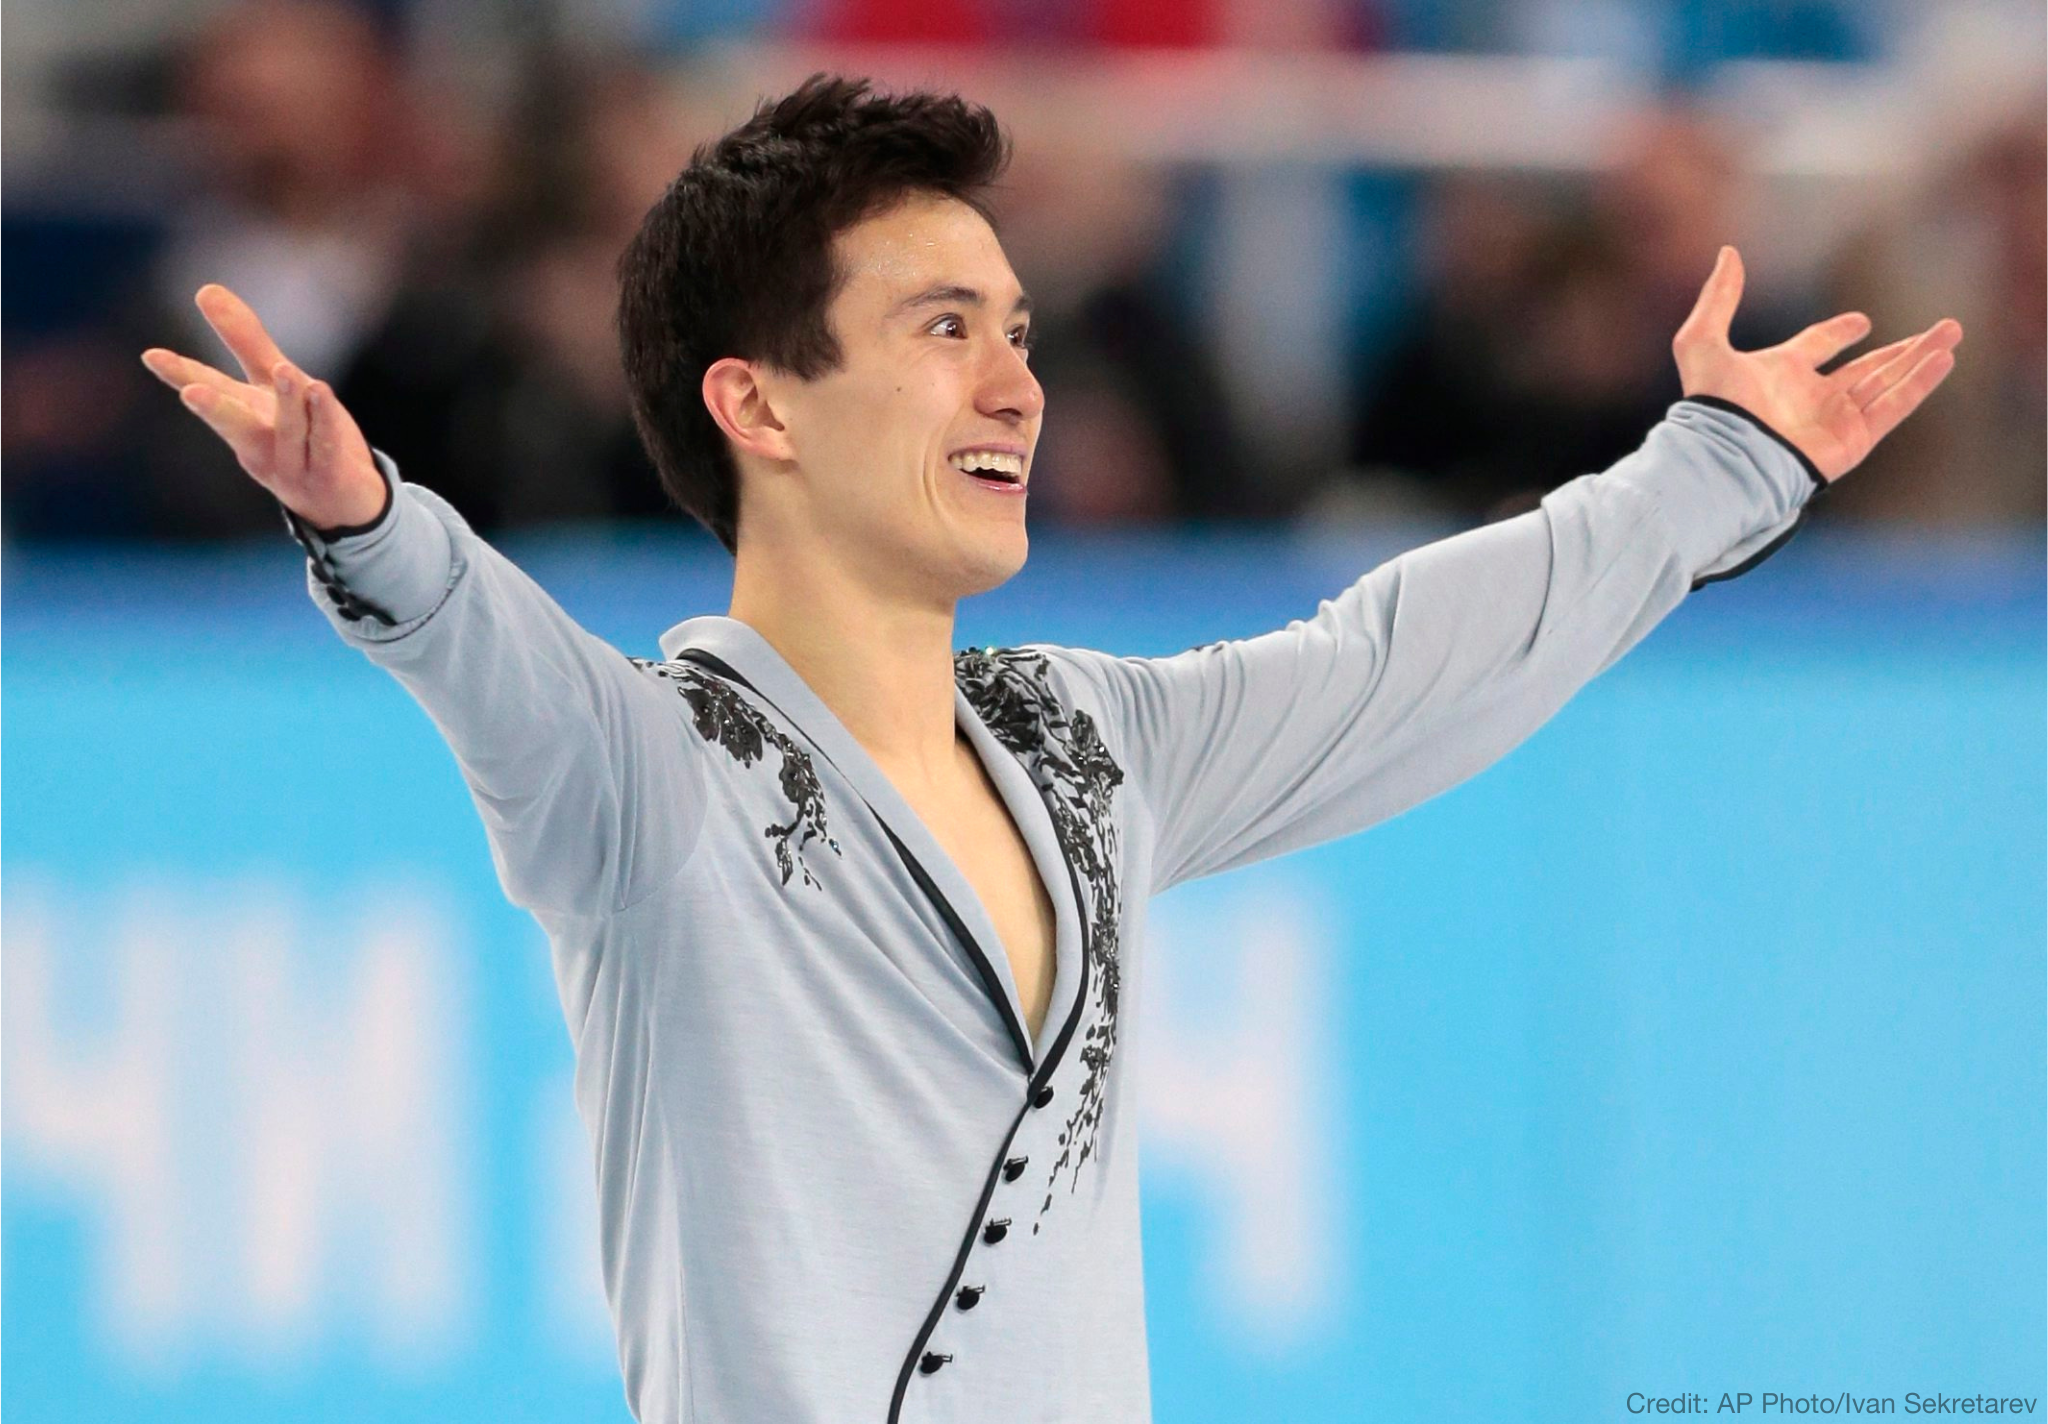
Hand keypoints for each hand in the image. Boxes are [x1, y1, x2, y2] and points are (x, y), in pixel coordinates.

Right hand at [141, 285, 387, 529]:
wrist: (345, 500)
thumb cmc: (300, 436)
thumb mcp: (270, 385)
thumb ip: (244, 340)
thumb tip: (204, 289)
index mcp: (243, 418)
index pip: (210, 390)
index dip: (181, 374)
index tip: (152, 355)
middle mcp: (261, 444)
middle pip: (234, 425)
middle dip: (214, 409)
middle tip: (191, 391)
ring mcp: (293, 466)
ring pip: (289, 432)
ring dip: (288, 403)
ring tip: (286, 370)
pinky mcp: (329, 477)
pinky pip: (326, 446)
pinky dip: (324, 421)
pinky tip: (323, 392)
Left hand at [1671, 246, 1962, 482]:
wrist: (1724, 456)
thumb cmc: (1711, 404)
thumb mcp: (1702, 341)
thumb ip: (1718, 298)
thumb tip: (1728, 252)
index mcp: (1779, 374)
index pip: (1816, 347)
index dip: (1838, 333)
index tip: (1861, 322)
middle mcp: (1810, 397)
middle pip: (1866, 367)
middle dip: (1902, 348)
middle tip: (1940, 327)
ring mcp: (1833, 420)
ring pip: (1886, 383)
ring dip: (1920, 358)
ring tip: (1953, 332)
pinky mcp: (1852, 441)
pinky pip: (1893, 407)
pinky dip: (1919, 383)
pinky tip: (1945, 358)